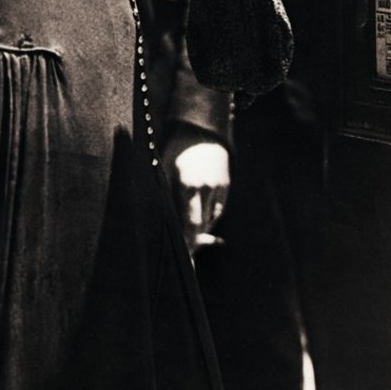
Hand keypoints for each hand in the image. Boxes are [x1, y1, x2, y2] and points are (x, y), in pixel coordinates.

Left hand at [162, 126, 230, 253]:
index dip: (188, 244)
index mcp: (188, 185)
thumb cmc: (175, 151)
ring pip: (212, 219)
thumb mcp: (164, 172)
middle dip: (195, 240)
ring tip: (193, 235)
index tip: (184, 259)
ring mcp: (219, 187)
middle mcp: (207, 188)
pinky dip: (210, 217)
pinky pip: (218, 209)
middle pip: (202, 225)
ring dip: (202, 228)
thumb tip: (169, 227)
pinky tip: (201, 217)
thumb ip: (168, 199)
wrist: (201, 130)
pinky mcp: (226, 186)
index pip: (190, 224)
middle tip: (187, 255)